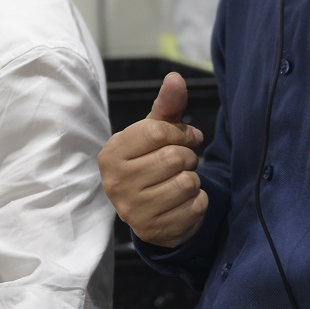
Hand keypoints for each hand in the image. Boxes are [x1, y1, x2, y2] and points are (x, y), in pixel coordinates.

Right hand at [98, 72, 207, 248]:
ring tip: (178, 182)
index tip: (184, 138)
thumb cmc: (151, 162)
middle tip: (181, 163)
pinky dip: (198, 202)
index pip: (157, 132)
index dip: (180, 132)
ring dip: (193, 179)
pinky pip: (195, 206)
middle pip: (175, 158)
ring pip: (188, 182)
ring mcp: (133, 210)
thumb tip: (176, 78)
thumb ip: (166, 106)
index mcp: (111, 154)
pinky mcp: (154, 230)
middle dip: (188, 157)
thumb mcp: (155, 133)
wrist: (149, 211)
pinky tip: (182, 202)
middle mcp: (115, 183)